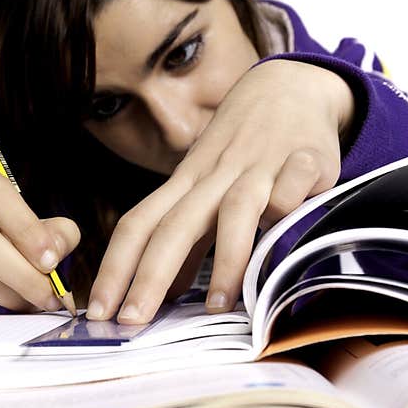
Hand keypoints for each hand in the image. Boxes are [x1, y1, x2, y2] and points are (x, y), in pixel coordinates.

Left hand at [86, 59, 354, 323]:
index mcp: (184, 185)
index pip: (138, 225)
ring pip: (233, 212)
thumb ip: (191, 242)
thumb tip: (171, 291)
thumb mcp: (206, 190)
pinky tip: (286, 244)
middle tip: (131, 321)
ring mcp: (259, 166)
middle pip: (173, 226)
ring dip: (225, 260)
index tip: (101, 312)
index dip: (115, 268)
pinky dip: (287, 209)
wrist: (289, 86)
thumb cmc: (241, 150)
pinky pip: (292, 187)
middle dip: (148, 277)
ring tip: (215, 308)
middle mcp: (214, 175)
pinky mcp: (305, 159)